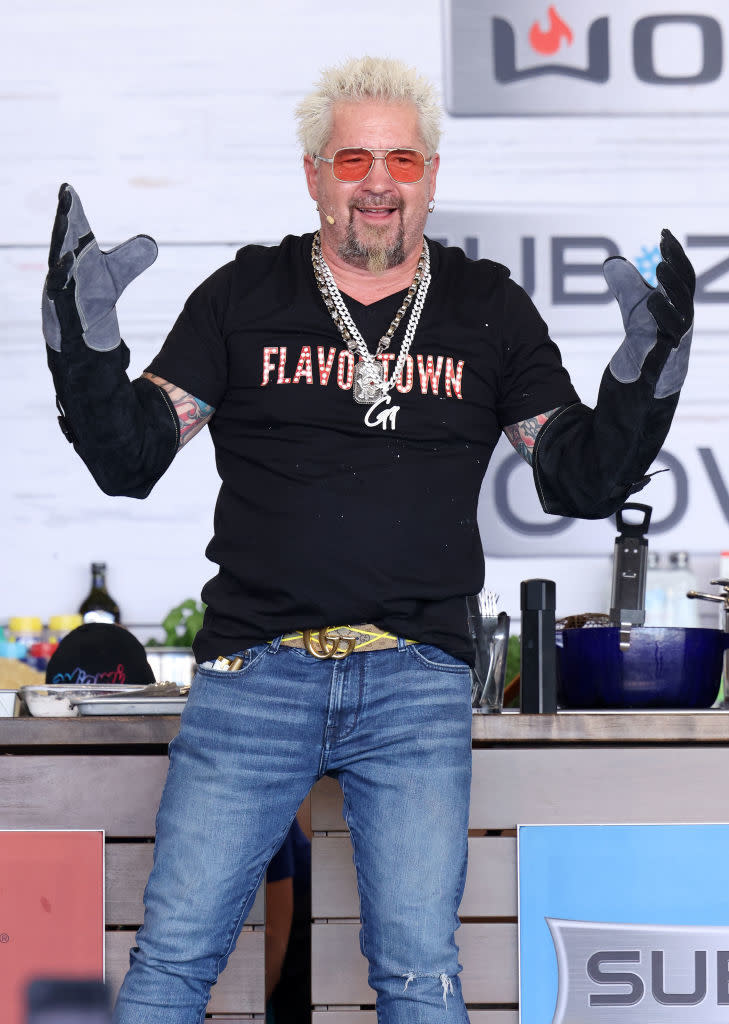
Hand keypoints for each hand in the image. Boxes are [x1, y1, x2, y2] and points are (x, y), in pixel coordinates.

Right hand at [42, 183, 157, 352]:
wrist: (81, 340)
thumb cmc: (90, 302)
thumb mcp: (114, 279)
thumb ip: (130, 260)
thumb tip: (152, 243)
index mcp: (75, 258)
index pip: (73, 230)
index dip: (71, 210)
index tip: (68, 187)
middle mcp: (63, 270)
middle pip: (62, 241)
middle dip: (63, 220)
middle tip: (66, 196)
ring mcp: (58, 290)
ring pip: (57, 266)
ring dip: (60, 246)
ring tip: (65, 224)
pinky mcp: (59, 312)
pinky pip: (58, 293)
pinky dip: (62, 279)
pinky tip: (68, 264)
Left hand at [603, 229, 694, 398]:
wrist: (644, 384)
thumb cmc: (645, 345)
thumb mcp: (633, 310)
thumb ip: (626, 287)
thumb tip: (611, 262)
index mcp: (678, 304)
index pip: (681, 275)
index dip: (674, 254)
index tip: (663, 233)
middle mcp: (683, 318)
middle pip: (687, 287)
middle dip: (677, 264)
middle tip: (664, 245)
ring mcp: (678, 337)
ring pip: (684, 307)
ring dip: (672, 285)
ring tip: (659, 266)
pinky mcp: (668, 355)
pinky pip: (672, 333)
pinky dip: (664, 315)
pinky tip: (652, 300)